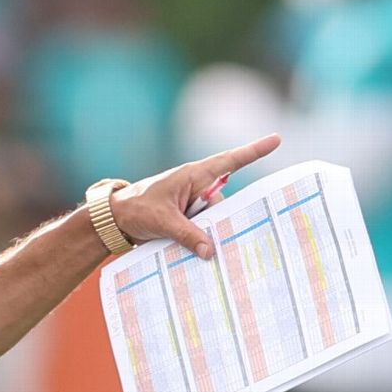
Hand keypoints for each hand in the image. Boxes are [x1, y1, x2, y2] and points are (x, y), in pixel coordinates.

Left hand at [110, 134, 280, 258]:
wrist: (116, 219)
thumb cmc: (136, 209)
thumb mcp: (162, 221)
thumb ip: (187, 235)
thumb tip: (210, 251)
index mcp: (192, 175)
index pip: (229, 162)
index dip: (253, 151)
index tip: (276, 140)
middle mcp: (197, 187)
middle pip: (224, 203)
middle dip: (224, 219)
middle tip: (218, 236)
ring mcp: (193, 203)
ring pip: (215, 219)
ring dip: (209, 233)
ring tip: (191, 244)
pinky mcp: (188, 218)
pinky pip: (204, 229)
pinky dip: (202, 239)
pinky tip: (197, 251)